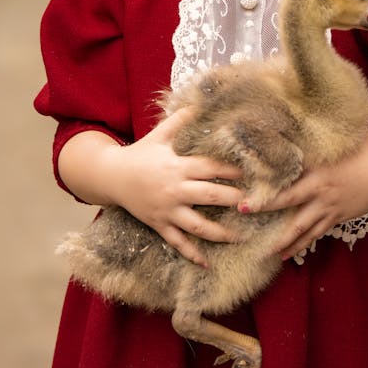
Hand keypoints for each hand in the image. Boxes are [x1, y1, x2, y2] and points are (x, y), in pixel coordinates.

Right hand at [92, 109, 244, 265]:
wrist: (111, 176)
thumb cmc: (140, 153)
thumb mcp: (159, 134)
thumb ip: (181, 121)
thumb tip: (200, 103)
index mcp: (177, 165)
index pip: (210, 167)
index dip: (232, 169)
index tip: (253, 173)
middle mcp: (175, 189)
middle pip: (209, 195)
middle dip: (233, 199)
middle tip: (256, 205)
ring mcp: (167, 210)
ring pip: (197, 224)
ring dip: (220, 232)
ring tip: (240, 237)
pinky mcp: (159, 224)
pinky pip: (177, 242)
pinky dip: (191, 254)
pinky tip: (207, 264)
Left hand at [247, 132, 367, 260]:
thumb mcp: (345, 135)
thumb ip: (321, 127)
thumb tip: (300, 105)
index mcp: (320, 171)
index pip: (288, 180)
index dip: (266, 186)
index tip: (244, 190)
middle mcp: (322, 192)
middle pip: (289, 205)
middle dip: (264, 210)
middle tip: (241, 213)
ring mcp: (330, 209)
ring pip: (301, 228)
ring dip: (282, 240)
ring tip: (262, 253)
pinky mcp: (337, 218)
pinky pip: (316, 234)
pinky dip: (301, 244)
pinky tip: (286, 255)